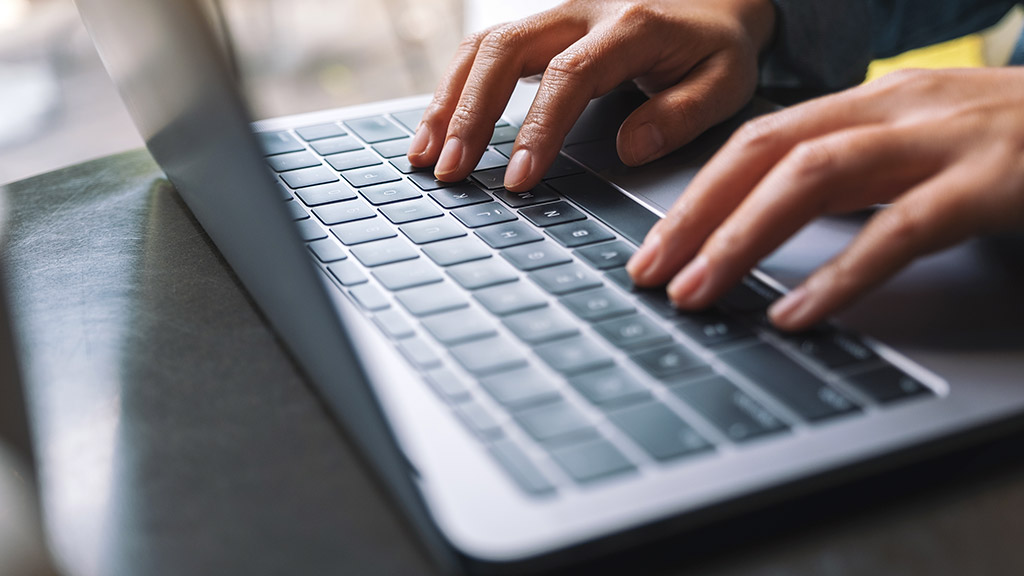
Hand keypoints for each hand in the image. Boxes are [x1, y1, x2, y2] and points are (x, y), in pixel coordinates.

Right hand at [406, 0, 775, 190]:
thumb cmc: (717, 46)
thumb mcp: (725, 81)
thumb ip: (682, 114)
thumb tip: (628, 148)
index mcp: (631, 26)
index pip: (570, 75)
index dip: (539, 127)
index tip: (520, 178)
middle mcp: (582, 11)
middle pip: (505, 50)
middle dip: (471, 113)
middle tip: (452, 170)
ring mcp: (555, 15)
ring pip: (484, 46)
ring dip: (448, 100)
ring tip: (425, 155)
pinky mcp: (540, 29)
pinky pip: (485, 50)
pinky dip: (455, 89)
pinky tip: (438, 129)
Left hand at [627, 67, 1023, 330]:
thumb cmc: (1013, 143)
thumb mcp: (919, 148)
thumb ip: (852, 175)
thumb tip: (768, 223)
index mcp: (870, 101)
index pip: (755, 140)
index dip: (695, 194)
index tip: (653, 246)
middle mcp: (895, 108)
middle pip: (766, 153)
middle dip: (695, 216)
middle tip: (648, 276)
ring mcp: (945, 139)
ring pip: (815, 177)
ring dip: (742, 240)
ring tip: (697, 295)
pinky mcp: (993, 181)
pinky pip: (902, 229)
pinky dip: (843, 275)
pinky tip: (798, 314)